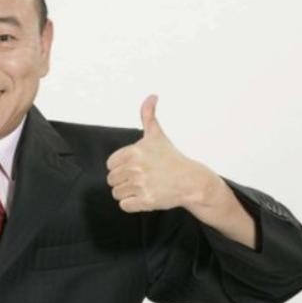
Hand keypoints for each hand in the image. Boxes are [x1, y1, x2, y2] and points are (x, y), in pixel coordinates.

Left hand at [105, 94, 209, 212]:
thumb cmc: (171, 158)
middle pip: (112, 180)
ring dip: (127, 193)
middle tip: (139, 178)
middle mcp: (136, 168)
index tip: (134, 167)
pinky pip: (124, 206)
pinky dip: (132, 204)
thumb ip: (148, 115)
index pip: (110, 164)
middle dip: (123, 180)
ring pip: (117, 193)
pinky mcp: (146, 201)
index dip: (120, 167)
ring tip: (142, 187)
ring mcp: (141, 186)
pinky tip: (144, 197)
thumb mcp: (157, 135)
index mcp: (135, 152)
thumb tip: (151, 96)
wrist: (191, 181)